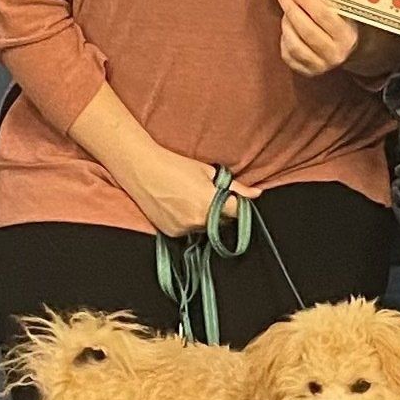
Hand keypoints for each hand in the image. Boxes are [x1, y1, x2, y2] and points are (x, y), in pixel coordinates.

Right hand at [129, 146, 254, 238]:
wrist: (142, 170)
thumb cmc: (175, 166)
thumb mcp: (209, 172)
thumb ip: (235, 187)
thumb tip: (256, 194)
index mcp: (209, 204)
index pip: (237, 213)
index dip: (240, 205)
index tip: (237, 199)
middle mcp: (197, 221)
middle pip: (222, 222)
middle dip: (222, 211)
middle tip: (211, 195)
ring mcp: (183, 229)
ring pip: (205, 228)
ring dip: (206, 218)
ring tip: (192, 199)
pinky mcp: (171, 233)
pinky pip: (189, 231)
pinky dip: (190, 222)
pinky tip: (181, 206)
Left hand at [277, 0, 360, 76]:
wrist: (350, 52)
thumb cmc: (344, 26)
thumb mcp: (342, 12)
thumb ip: (325, 2)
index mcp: (346, 36)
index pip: (322, 15)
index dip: (305, 0)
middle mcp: (334, 54)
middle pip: (306, 30)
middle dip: (291, 9)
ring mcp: (321, 66)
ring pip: (295, 45)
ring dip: (286, 25)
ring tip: (286, 12)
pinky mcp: (309, 72)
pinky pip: (289, 56)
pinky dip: (284, 40)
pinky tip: (288, 30)